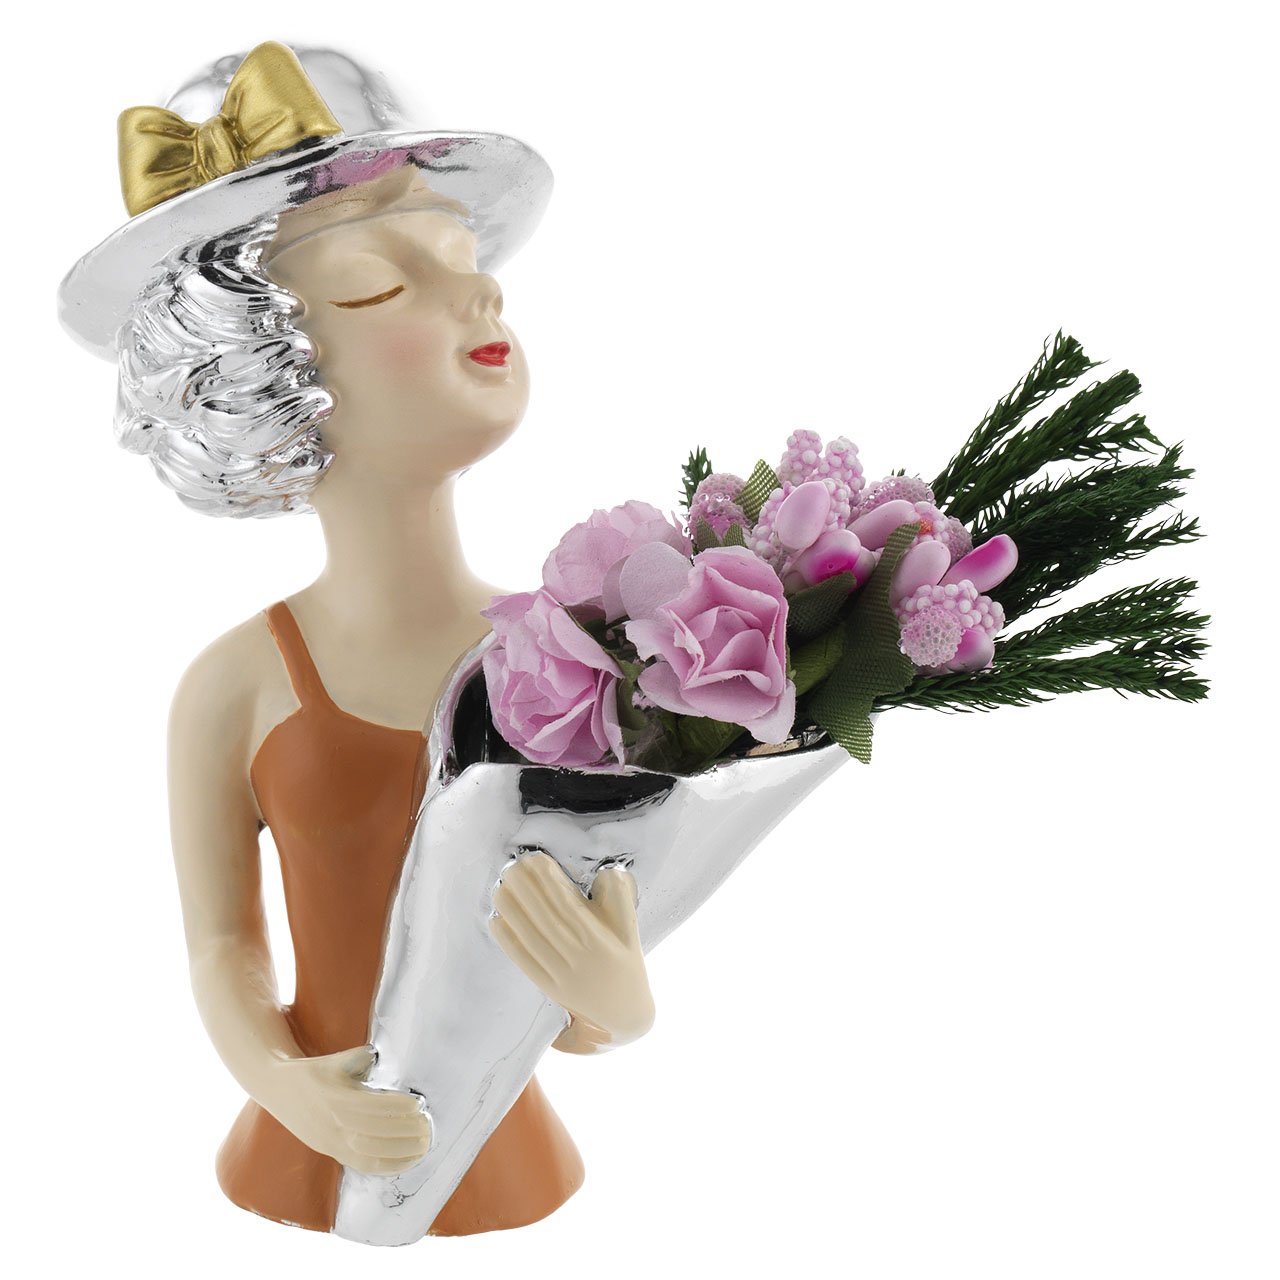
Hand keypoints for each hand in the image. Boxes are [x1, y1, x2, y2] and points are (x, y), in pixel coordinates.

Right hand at [257, 1044, 431, 1175]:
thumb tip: (380, 1057)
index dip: (396, 1107)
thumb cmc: (313, 1071)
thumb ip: (359, 1058)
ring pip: (368, 1155)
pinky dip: (386, 1166)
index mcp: (333, 1098)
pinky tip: (406, 1161)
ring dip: (399, 1153)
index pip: (370, 1107)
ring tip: (423, 1145)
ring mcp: (329, 1142)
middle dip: (404, 1133)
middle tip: (428, 1127)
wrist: (277, 1089)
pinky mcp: (330, 1152)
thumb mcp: (335, 1060)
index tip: (419, 1103)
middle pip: (372, 1135)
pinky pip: (361, 1166)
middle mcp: (330, 1124)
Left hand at [489, 852, 654, 1048]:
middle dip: (525, 891)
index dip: (548, 881)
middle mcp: (577, 957)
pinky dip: (508, 941)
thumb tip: (604, 871)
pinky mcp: (549, 988)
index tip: (535, 860)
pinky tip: (496, 921)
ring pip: (531, 938)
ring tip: (500, 888)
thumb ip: (619, 897)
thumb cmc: (626, 962)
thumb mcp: (631, 927)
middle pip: (544, 919)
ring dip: (512, 912)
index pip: (567, 905)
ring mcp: (561, 975)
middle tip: (510, 867)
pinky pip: (524, 961)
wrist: (625, 1013)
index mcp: (598, 939)